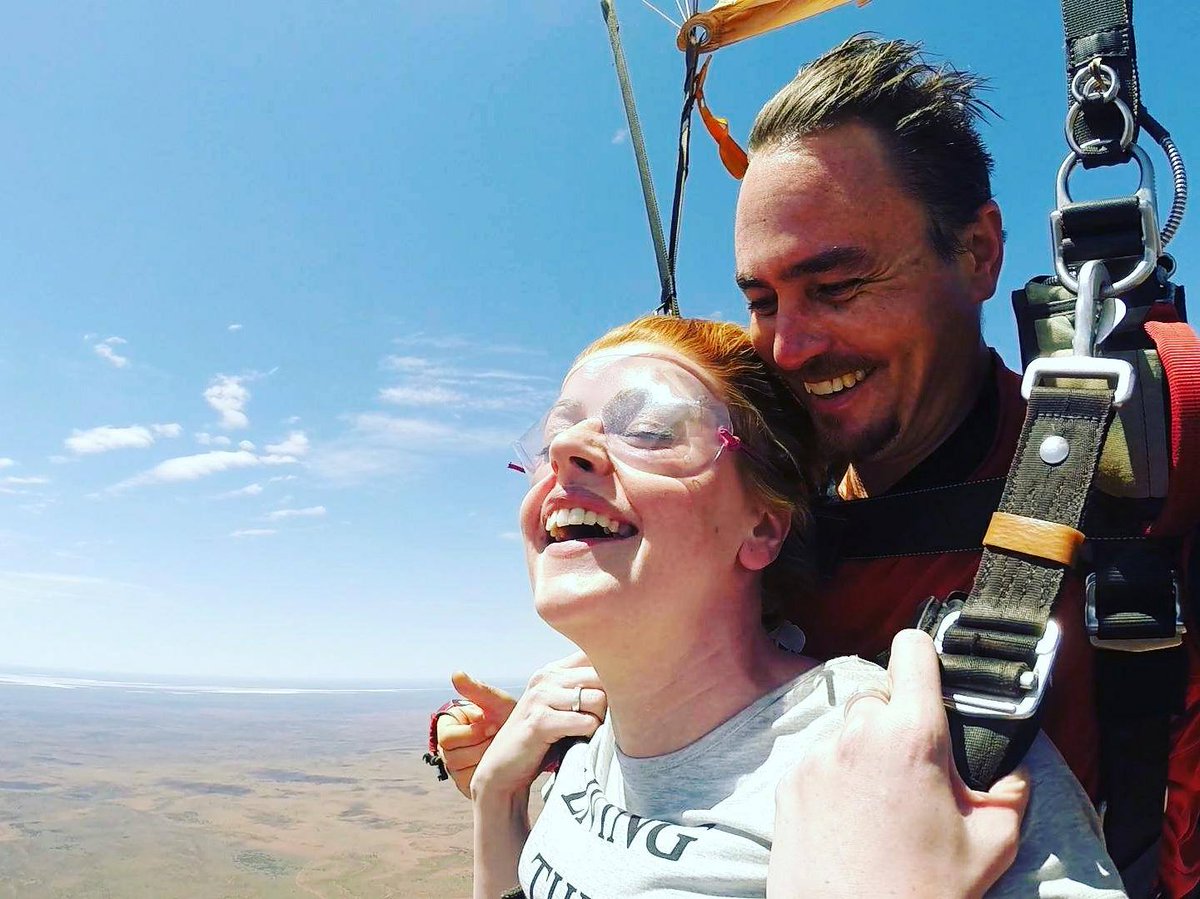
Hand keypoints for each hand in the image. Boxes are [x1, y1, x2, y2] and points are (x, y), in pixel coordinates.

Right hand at [437, 672, 518, 797]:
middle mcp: (448, 749)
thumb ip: (478, 690)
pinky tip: (501, 762)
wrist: (530, 745)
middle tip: (500, 738)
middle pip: (452, 755)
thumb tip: (456, 674)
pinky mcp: (465, 784)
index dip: (473, 732)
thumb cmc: (511, 720)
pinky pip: (469, 783)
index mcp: (449, 728)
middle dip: (482, 745)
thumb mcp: (498, 705)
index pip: (447, 737)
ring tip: (501, 748)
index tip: (492, 725)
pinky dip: (488, 772)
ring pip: (460, 770)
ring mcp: (455, 768)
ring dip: (486, 758)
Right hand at [470, 652, 606, 801]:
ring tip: (589, 733)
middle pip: (603, 675)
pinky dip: (590, 735)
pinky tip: (579, 742)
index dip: (614, 673)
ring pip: (598, 699)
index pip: (595, 653)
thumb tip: (629, 680)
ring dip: (600, 721)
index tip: (619, 694)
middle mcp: (546, 677)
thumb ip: (584, 689)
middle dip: (611, 701)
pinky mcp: (540, 721)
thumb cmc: (543, 740)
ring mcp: (541, 697)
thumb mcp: (561, 706)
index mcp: (553, 669)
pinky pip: (586, 722)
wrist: (504, 769)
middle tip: (602, 722)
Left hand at [768, 630, 1029, 898]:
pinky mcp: (790, 781)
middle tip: (917, 769)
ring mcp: (817, 756)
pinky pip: (820, 761)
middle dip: (900, 722)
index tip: (931, 671)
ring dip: (866, 751)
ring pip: (848, 730)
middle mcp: (857, 734)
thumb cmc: (919, 891)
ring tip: (884, 804)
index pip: (911, 650)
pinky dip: (837, 778)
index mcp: (911, 735)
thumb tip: (1011, 770)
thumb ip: (1009, 792)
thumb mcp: (991, 844)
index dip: (925, 654)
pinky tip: (854, 818)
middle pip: (880, 696)